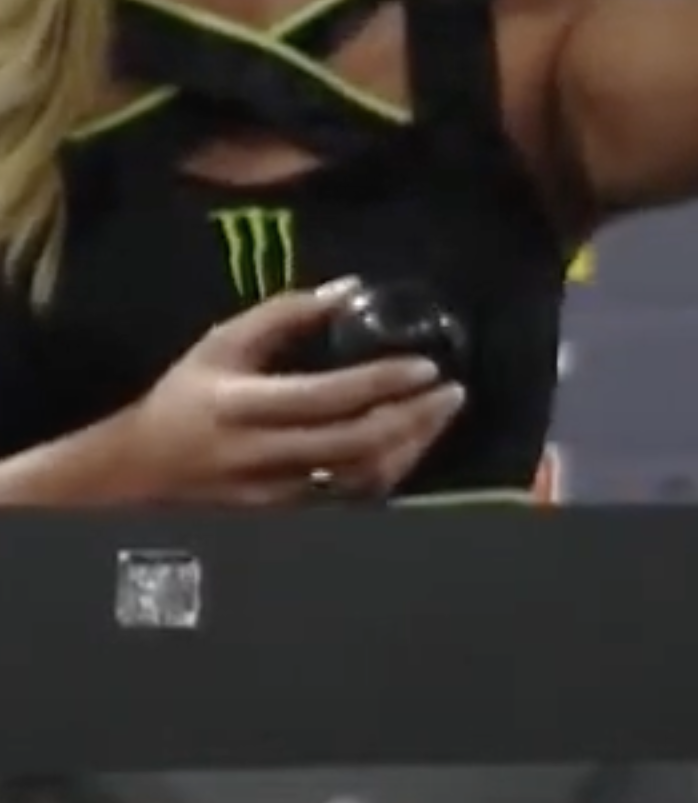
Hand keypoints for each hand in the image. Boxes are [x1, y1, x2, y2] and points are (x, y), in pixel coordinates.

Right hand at [109, 283, 465, 504]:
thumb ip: (284, 315)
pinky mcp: (286, 513)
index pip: (325, 396)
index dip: (381, 382)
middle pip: (354, 442)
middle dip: (413, 418)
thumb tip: (351, 289)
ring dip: (411, 445)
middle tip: (453, 392)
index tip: (427, 366)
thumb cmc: (186, 397)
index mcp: (241, 404)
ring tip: (440, 413)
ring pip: (360, 476)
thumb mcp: (222, 346)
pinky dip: (390, 470)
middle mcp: (261, 453)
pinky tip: (412, 444)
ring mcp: (276, 491)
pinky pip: (351, 497)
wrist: (139, 473)